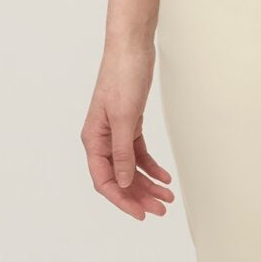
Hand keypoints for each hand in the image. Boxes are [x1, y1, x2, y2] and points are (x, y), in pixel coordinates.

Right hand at [83, 33, 175, 219]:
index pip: (104, 180)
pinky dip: (151, 167)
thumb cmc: (122, 76)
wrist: (131, 48)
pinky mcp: (129, 124)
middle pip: (119, 178)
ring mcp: (115, 133)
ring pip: (130, 168)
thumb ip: (121, 152)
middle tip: (161, 209)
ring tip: (167, 197)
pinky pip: (138, 153)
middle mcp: (101, 139)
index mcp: (93, 139)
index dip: (121, 200)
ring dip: (148, 184)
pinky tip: (164, 177)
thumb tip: (121, 182)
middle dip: (139, 196)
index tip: (140, 213)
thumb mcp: (124, 117)